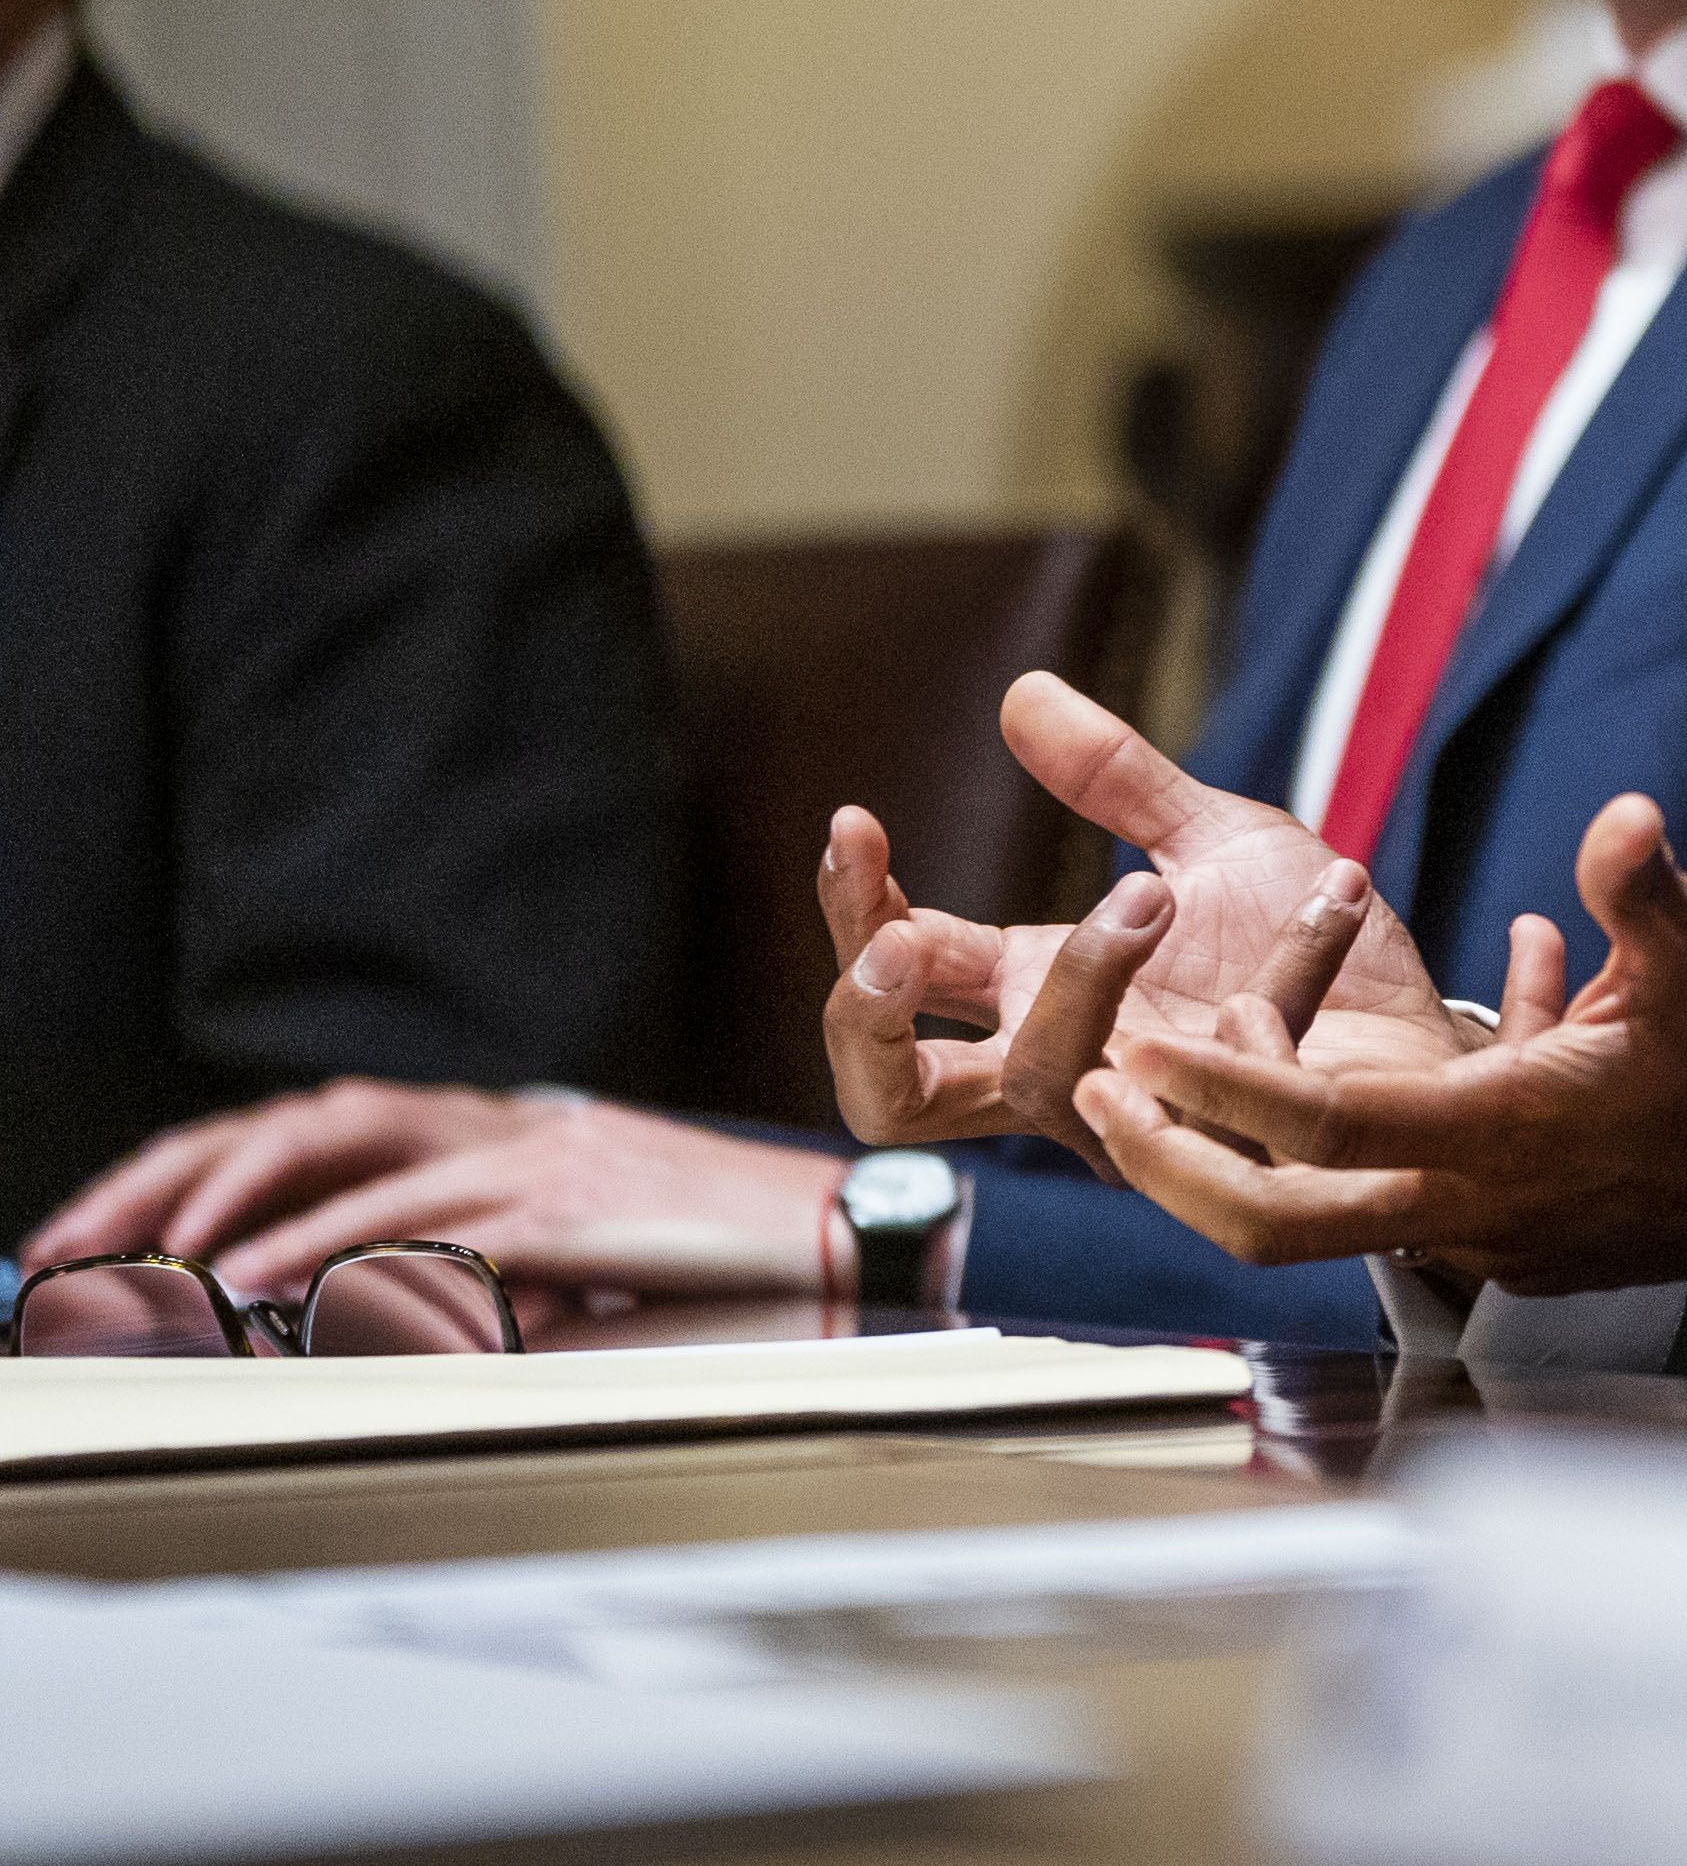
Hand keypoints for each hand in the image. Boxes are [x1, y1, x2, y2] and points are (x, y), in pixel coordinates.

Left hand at [20, 1083, 842, 1305]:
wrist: (854, 1240)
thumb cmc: (729, 1265)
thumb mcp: (576, 1269)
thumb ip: (473, 1281)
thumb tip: (357, 1325)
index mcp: (510, 1127)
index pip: (327, 1123)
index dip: (210, 1167)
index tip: (115, 1226)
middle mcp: (512, 1120)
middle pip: (309, 1116)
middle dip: (176, 1173)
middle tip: (75, 1239)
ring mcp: (539, 1149)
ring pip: (349, 1150)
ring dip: (234, 1203)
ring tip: (152, 1260)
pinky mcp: (569, 1199)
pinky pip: (422, 1218)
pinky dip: (331, 1248)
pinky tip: (263, 1286)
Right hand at [818, 670, 1442, 1166]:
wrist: (1427, 1021)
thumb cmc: (1308, 943)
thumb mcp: (1214, 839)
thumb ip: (1117, 780)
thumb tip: (1021, 690)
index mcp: (1039, 995)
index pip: (898, 977)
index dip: (857, 909)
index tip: (856, 821)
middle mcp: (1073, 1067)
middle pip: (896, 1098)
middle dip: (869, 1021)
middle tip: (900, 939)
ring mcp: (1149, 1113)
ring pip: (1053, 1080)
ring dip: (1088, 974)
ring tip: (1152, 890)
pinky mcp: (1245, 1132)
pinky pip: (1240, 1062)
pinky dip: (1292, 962)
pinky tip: (1342, 887)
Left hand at [1081, 793, 1686, 1293]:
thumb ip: (1642, 889)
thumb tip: (1617, 822)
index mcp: (1506, 1132)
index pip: (1319, 1125)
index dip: (1219, 1088)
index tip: (1134, 1046)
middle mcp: (1476, 1204)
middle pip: (1274, 1222)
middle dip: (1172, 1163)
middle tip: (1102, 1093)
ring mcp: (1489, 1234)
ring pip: (1316, 1226)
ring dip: (1234, 1156)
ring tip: (1184, 1076)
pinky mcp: (1512, 1237)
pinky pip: (1393, 1201)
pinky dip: (1337, 1147)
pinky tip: (1353, 1061)